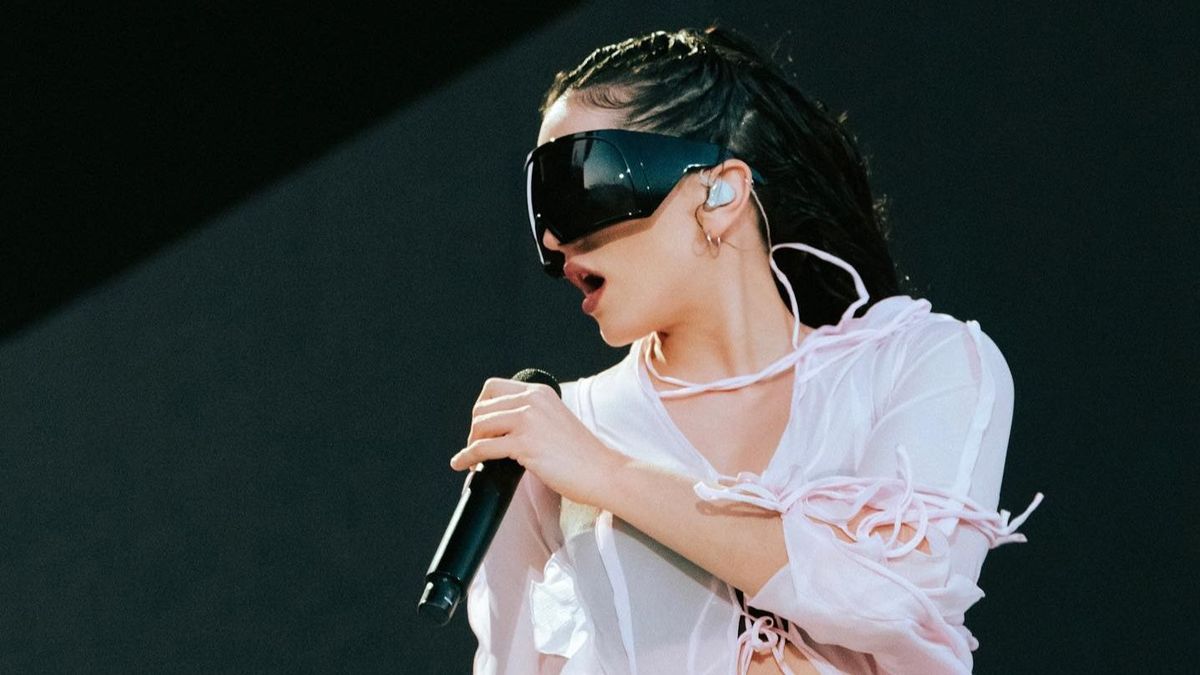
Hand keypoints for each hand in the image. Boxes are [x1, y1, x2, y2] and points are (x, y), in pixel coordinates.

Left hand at [450, 377, 624, 506]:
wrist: (602, 471)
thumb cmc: (582, 454)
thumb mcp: (555, 421)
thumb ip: (532, 417)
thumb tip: (500, 430)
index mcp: (540, 392)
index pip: (493, 388)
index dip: (482, 408)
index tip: (483, 427)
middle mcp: (532, 400)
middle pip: (482, 407)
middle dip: (475, 428)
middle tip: (478, 447)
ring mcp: (528, 421)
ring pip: (480, 425)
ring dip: (471, 443)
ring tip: (472, 459)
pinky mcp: (525, 444)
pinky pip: (483, 448)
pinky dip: (468, 457)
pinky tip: (463, 465)